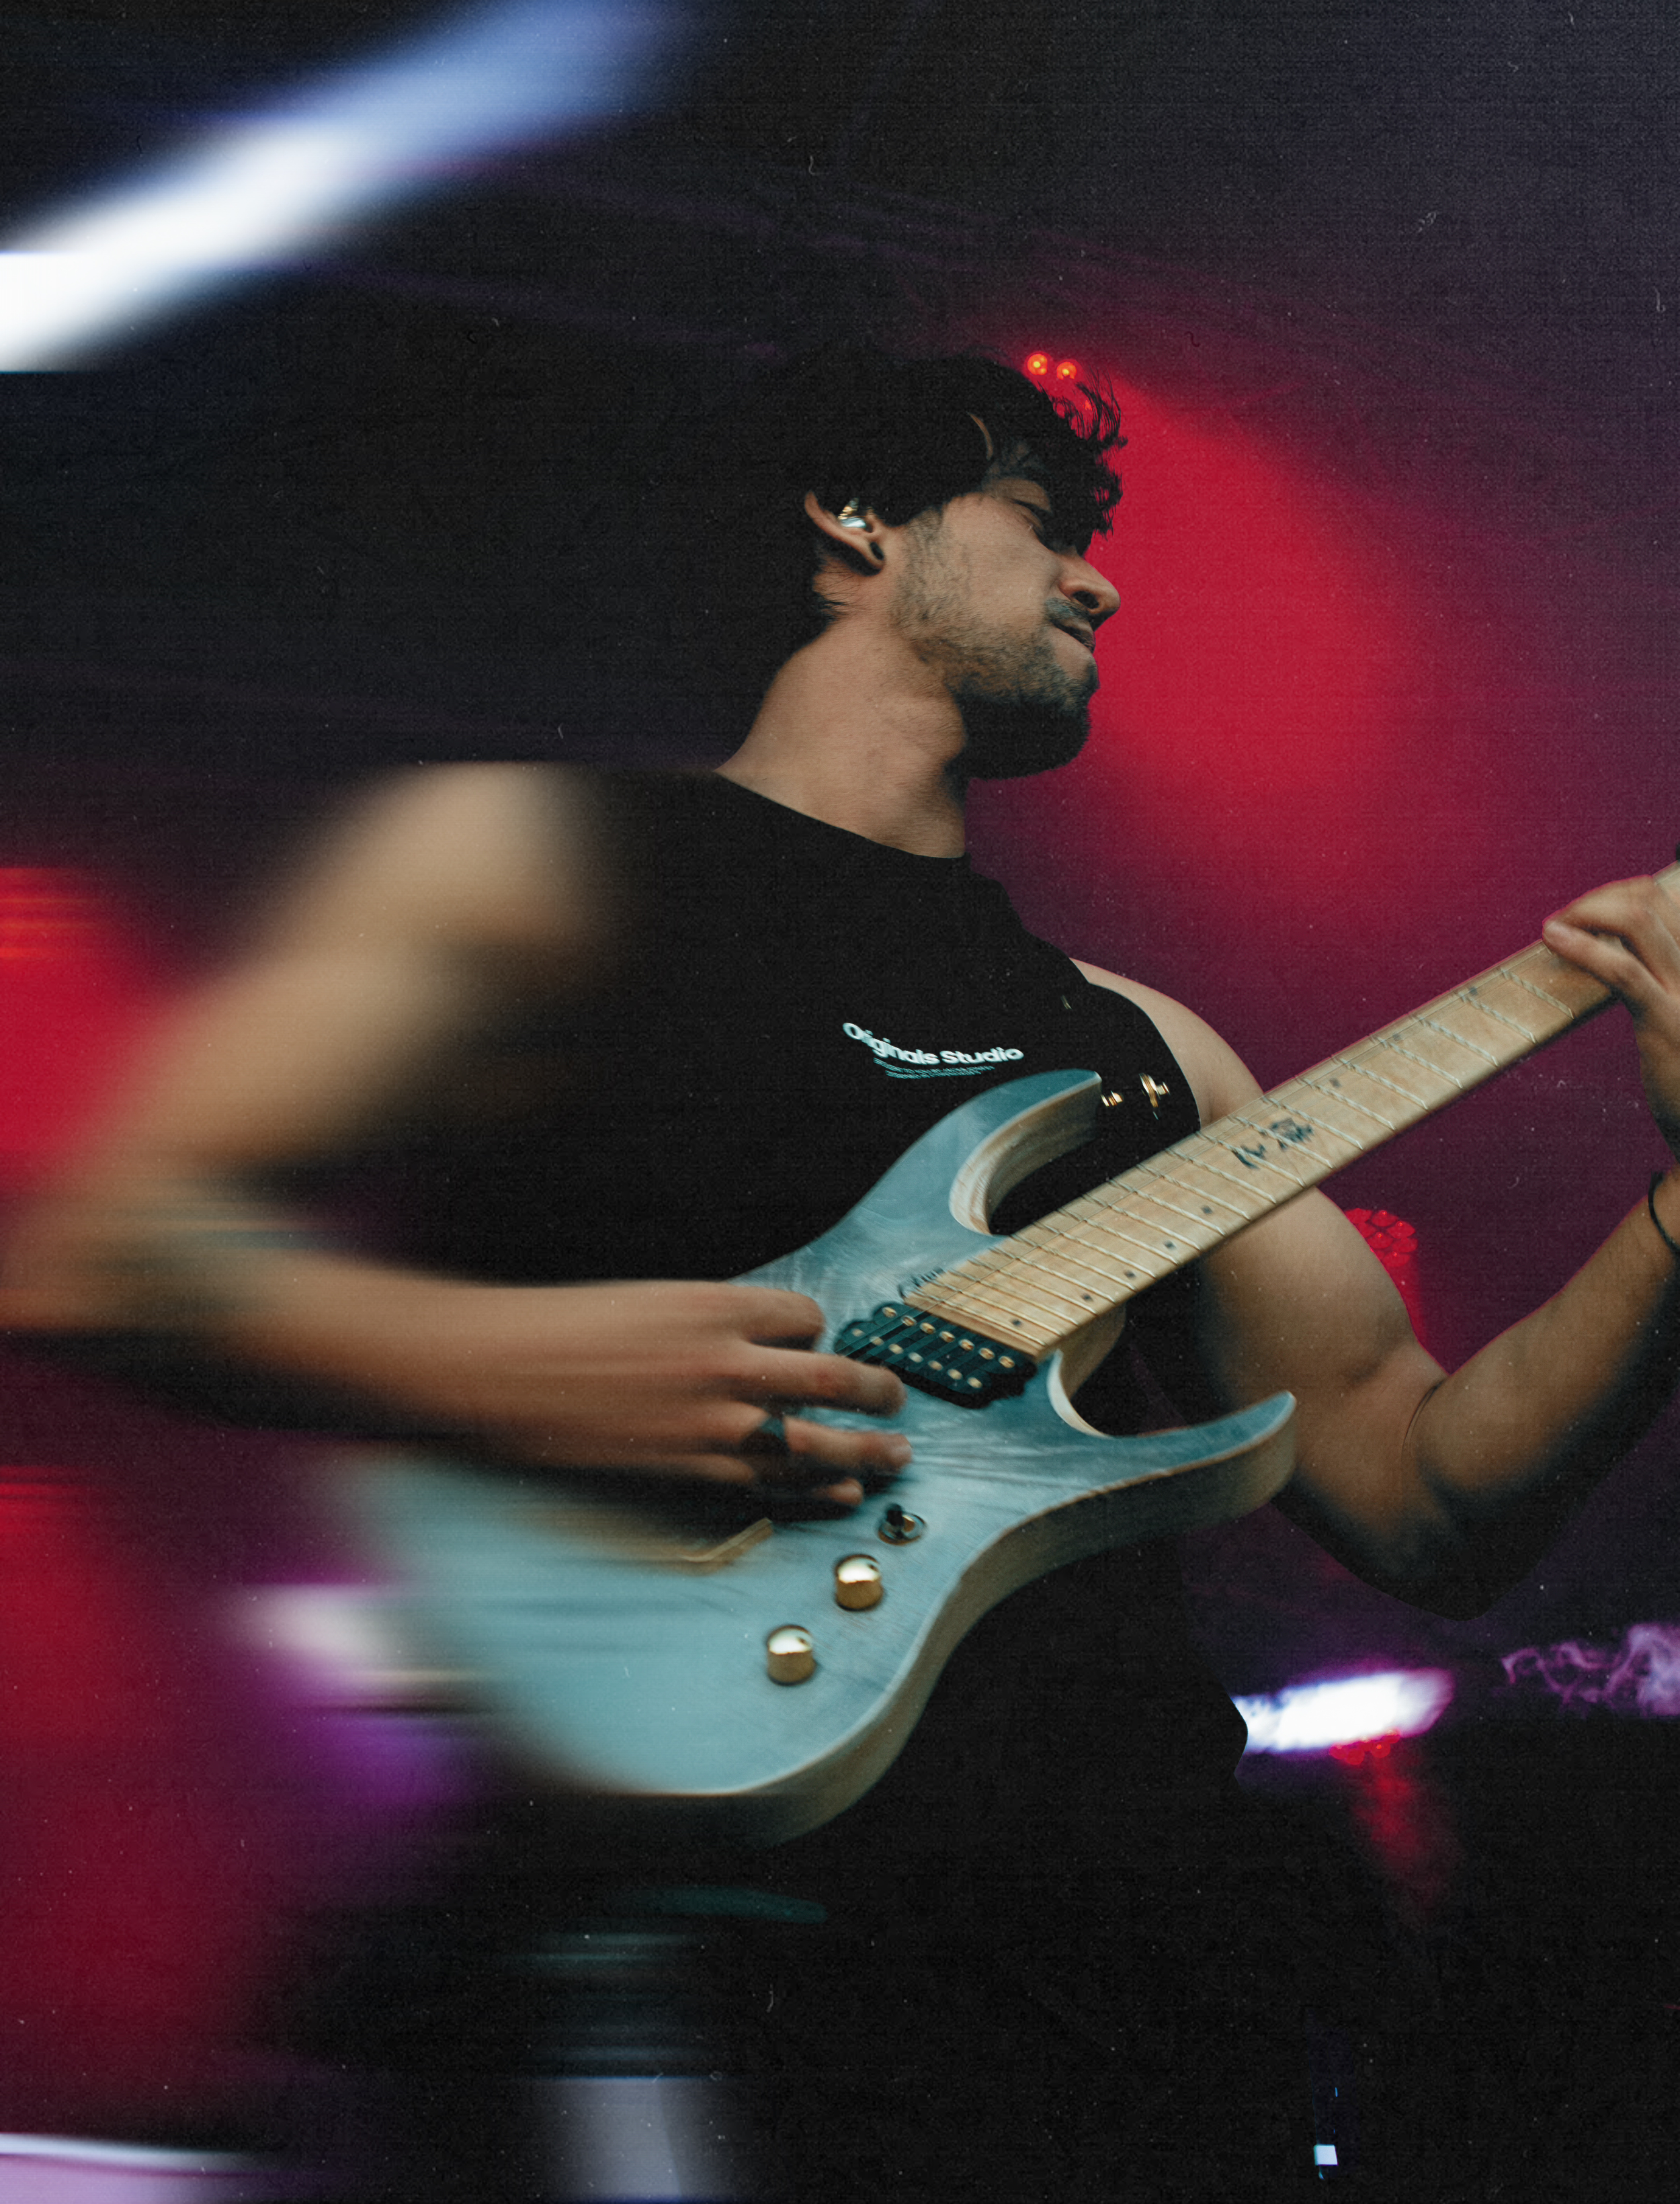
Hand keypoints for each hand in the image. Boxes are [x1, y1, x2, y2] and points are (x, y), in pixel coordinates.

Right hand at [349, 1276, 909, 1506]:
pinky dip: (816, 1490)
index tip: (820, 1345)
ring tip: (897, 1456)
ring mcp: (711, 1420)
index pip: (807, 1318)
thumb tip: (760, 1345)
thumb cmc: (565, 1327)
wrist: (499, 1370)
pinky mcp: (689, 1468)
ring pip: (816, 1438)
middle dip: (879, 1392)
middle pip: (834, 1379)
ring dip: (866, 1450)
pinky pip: (771, 1483)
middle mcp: (726, 1360)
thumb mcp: (650, 1300)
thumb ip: (710, 1321)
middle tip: (900, 1400)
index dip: (819, 1333)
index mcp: (715, 1304)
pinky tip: (843, 1493)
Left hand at [1543, 874, 1679, 1158]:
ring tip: (1554, 927)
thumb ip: (1657, 979)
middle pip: (1650, 897)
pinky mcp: (1668, 1021)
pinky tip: (1552, 938)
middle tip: (1565, 920)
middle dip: (1598, 898)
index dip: (1620, 893)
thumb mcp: (1675, 1013)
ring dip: (1585, 912)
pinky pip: (1623, 971)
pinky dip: (1582, 947)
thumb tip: (1615, 952)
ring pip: (1637, 919)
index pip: (1666, 897)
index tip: (1586, 912)